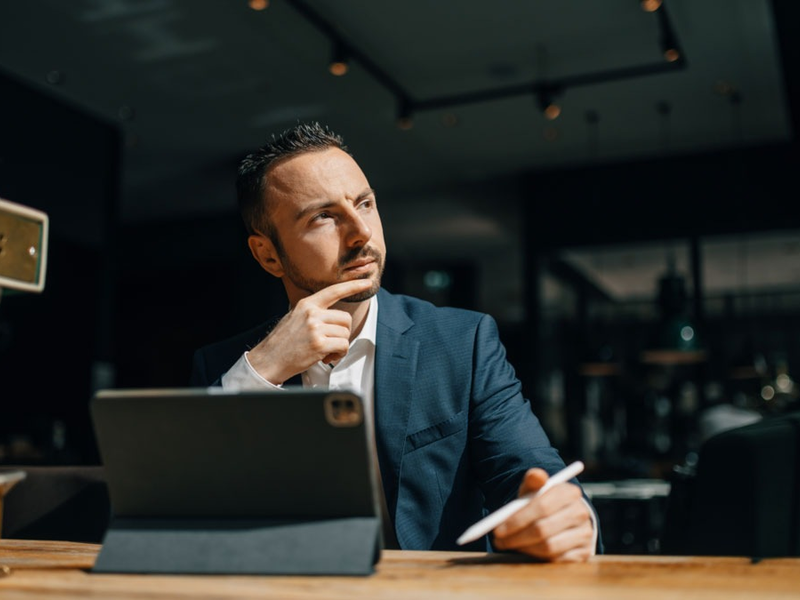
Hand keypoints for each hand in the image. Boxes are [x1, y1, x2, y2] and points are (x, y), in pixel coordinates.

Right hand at [246, 279, 372, 384]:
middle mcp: (312, 313)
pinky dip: (338, 354)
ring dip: (339, 345)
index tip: (367, 282)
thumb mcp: (295, 318)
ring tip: (324, 351)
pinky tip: (326, 357)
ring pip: (345, 334)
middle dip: (343, 333)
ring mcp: (315, 328)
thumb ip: (313, 312)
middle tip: (330, 343)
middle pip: (345, 319)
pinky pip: (343, 346)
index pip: (333, 291)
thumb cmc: (283, 342)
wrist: (268, 360)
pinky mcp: (319, 344)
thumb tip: (334, 315)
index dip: (352, 286)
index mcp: (306, 304)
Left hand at [492, 468, 594, 561]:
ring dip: (524, 548)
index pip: (541, 507)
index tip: (497, 529)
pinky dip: (537, 557)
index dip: (517, 520)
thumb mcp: (535, 489)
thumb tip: (536, 474)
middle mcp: (581, 513)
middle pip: (543, 529)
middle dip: (516, 537)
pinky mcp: (584, 553)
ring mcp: (584, 534)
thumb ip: (533, 480)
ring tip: (509, 544)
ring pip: (548, 547)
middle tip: (498, 541)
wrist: (562, 517)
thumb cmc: (542, 502)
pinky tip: (526, 550)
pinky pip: (556, 560)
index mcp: (569, 492)